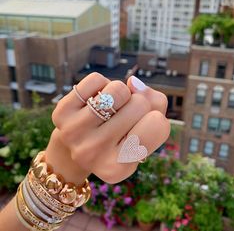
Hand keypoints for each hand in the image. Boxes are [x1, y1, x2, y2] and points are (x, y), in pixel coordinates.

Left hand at [46, 73, 169, 183]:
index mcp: (119, 168)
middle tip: (120, 118)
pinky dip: (102, 84)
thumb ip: (156, 105)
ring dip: (120, 93)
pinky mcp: (61, 113)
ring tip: (109, 109)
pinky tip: (94, 101)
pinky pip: (96, 80)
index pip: (159, 124)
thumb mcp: (143, 131)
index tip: (139, 128)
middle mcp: (94, 155)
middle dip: (136, 104)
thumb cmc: (118, 135)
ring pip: (118, 90)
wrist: (79, 141)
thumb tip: (133, 83)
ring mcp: (74, 134)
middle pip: (140, 104)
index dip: (154, 118)